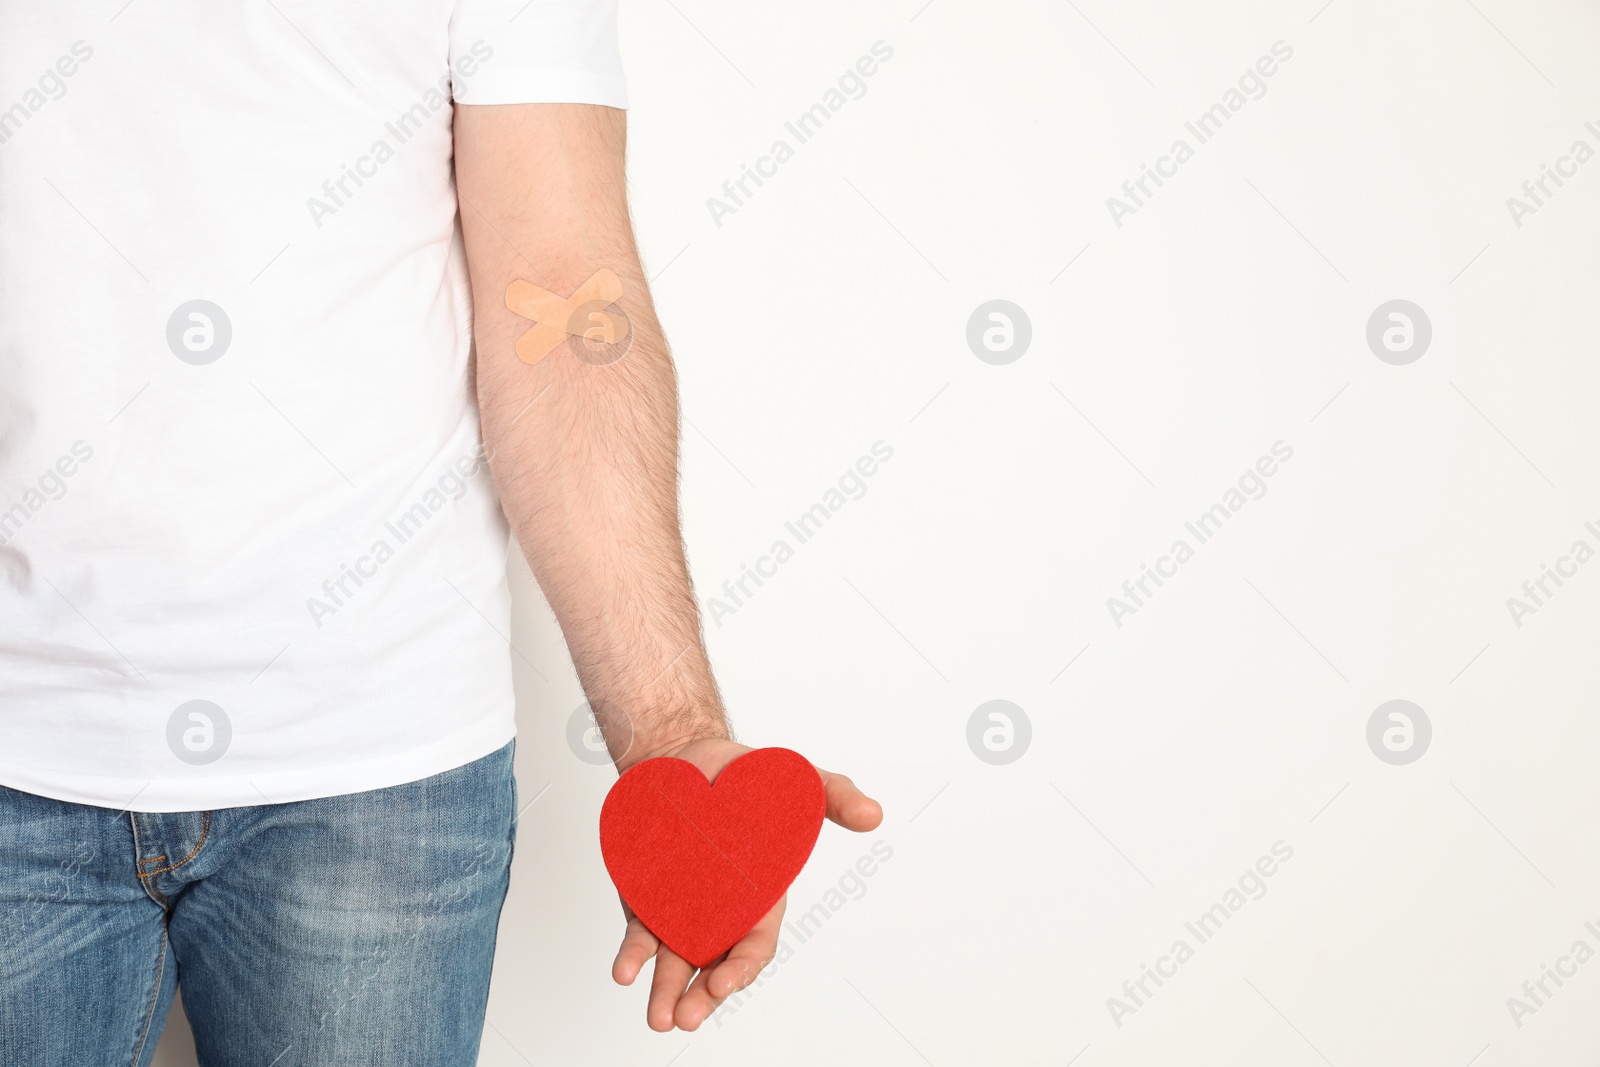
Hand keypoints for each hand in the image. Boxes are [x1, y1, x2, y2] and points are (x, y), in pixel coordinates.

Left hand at [609, 737, 882, 1030]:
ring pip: (674, 960)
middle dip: (702, 997)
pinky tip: (624, 972)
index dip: (741, 967)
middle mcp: (720, 911)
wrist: (690, 757)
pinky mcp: (646, 898)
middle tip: (686, 1017)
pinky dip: (632, 955)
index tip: (723, 982)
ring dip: (666, 991)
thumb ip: (835, 797)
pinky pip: (639, 931)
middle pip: (713, 965)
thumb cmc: (751, 777)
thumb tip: (874, 814)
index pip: (754, 945)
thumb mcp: (800, 783)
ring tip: (659, 1018)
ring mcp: (681, 908)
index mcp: (759, 898)